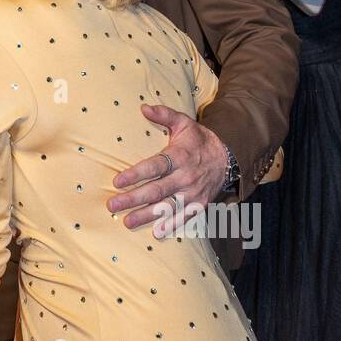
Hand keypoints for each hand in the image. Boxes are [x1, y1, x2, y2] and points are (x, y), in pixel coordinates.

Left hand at [107, 105, 228, 237]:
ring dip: (147, 215)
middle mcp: (185, 177)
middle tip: (112, 205)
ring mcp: (193, 192)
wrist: (228, 158)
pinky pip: (185, 217)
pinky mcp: (200, 204)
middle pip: (156, 190)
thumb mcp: (184, 123)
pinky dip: (172, 225)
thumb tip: (144, 107)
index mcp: (179, 156)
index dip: (136, 174)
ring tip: (127, 221)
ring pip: (167, 206)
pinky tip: (157, 233)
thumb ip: (164, 115)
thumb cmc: (198, 140)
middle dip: (133, 199)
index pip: (154, 166)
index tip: (117, 181)